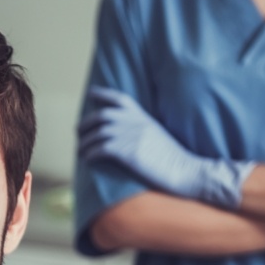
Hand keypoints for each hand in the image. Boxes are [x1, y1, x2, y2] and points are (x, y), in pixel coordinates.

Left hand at [78, 86, 254, 209]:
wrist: (186, 171)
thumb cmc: (172, 159)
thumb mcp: (157, 136)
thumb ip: (140, 129)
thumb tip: (122, 134)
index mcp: (143, 117)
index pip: (119, 99)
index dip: (103, 94)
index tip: (90, 93)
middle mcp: (136, 123)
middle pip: (102, 115)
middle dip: (86, 123)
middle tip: (78, 132)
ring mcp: (132, 137)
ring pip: (98, 133)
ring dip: (85, 142)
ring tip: (80, 150)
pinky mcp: (129, 153)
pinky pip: (101, 149)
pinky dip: (91, 153)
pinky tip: (87, 159)